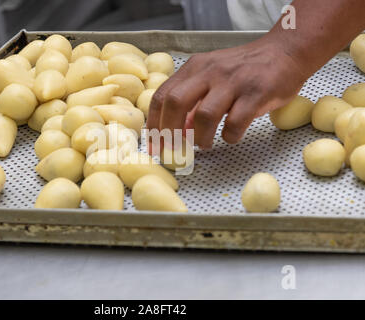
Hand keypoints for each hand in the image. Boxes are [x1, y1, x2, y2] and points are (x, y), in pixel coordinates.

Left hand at [146, 39, 309, 147]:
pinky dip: (229, 137)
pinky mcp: (256, 93)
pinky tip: (231, 136)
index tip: (153, 145)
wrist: (285, 52)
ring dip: (200, 138)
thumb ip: (193, 101)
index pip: (162, 95)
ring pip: (204, 115)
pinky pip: (235, 123)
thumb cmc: (245, 70)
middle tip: (173, 149)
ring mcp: (233, 82)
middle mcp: (210, 72)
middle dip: (169, 132)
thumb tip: (176, 130)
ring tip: (205, 144)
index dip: (154, 123)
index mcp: (195, 68)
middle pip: (175, 102)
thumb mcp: (213, 77)